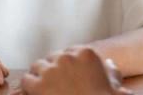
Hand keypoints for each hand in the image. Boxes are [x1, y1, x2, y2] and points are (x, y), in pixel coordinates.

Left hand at [13, 47, 132, 94]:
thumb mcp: (115, 83)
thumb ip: (110, 70)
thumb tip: (108, 64)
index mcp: (85, 53)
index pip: (68, 52)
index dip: (67, 65)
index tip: (68, 75)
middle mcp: (66, 58)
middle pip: (52, 58)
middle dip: (53, 69)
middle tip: (57, 83)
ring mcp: (51, 71)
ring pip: (37, 66)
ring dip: (40, 75)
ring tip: (45, 87)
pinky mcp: (39, 85)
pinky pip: (26, 80)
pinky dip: (29, 86)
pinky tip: (35, 93)